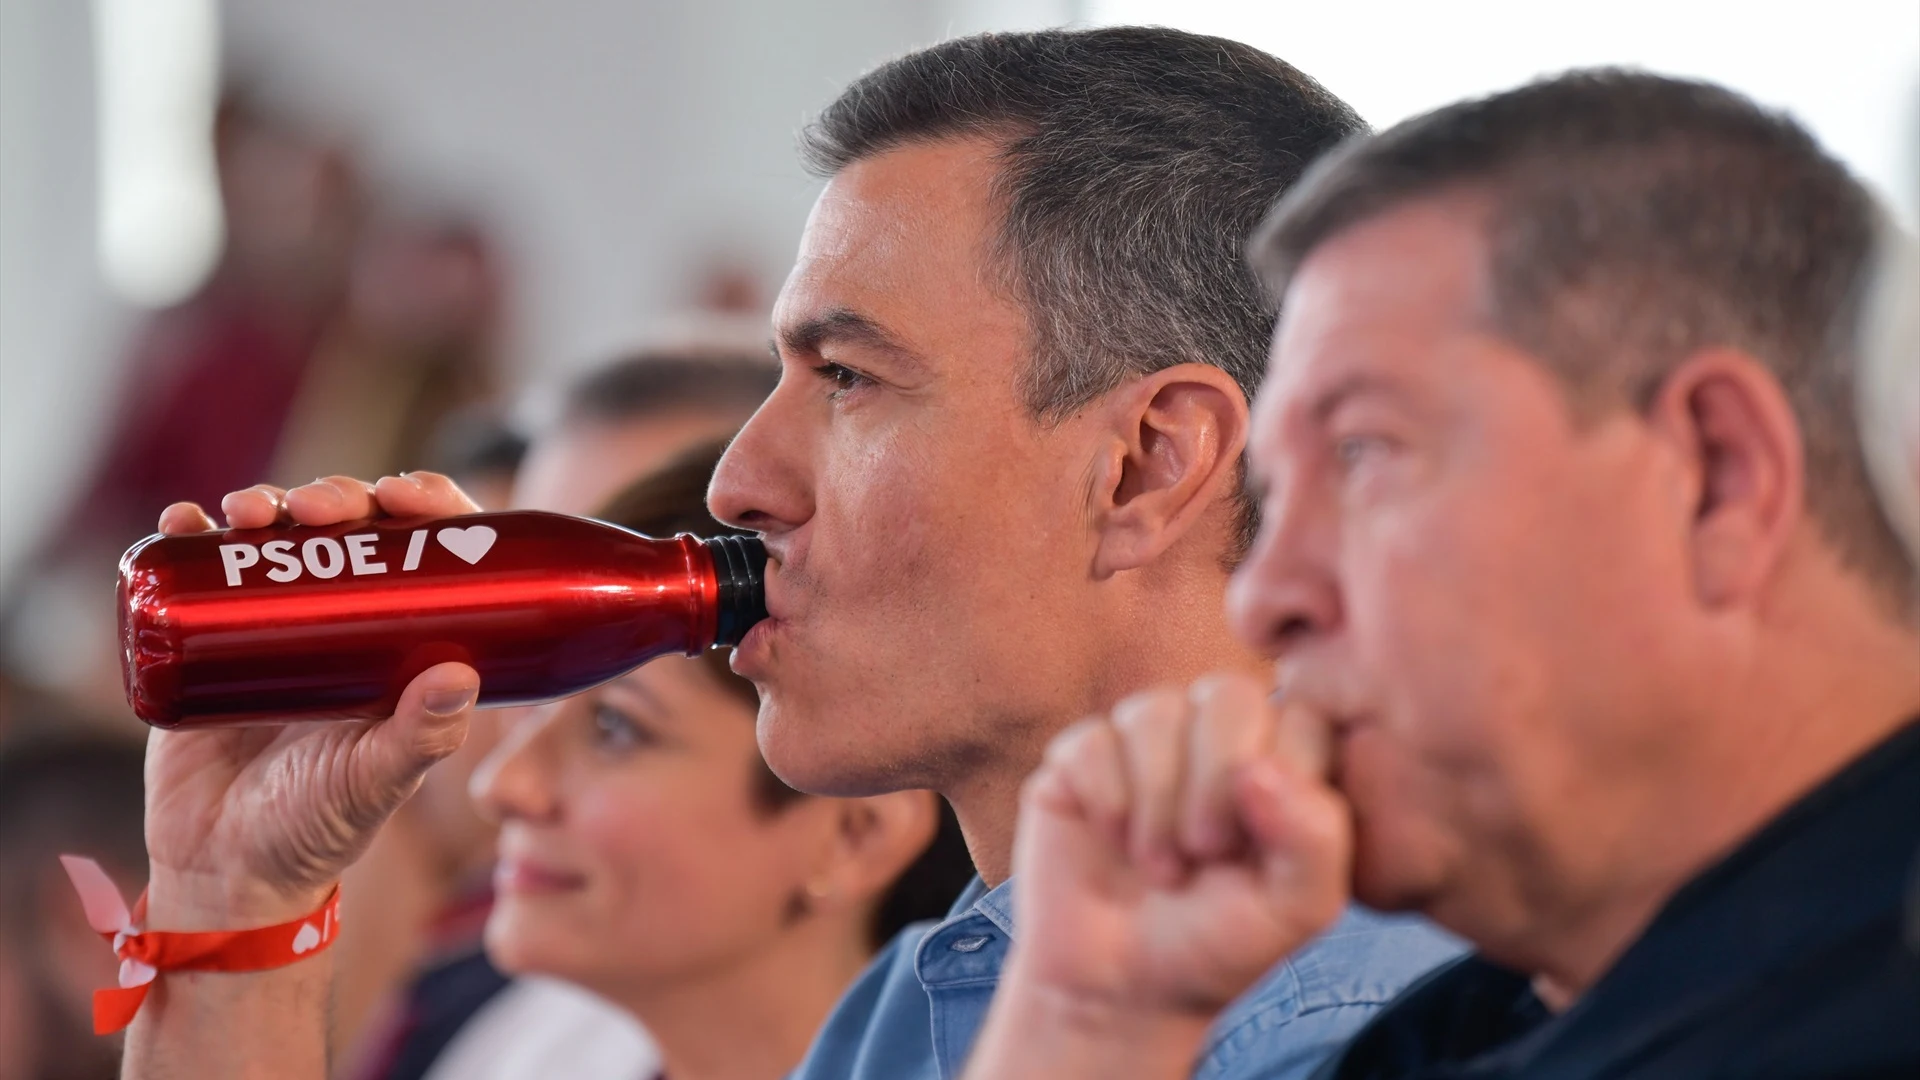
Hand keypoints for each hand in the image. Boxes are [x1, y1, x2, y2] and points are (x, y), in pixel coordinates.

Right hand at [141, 473, 481, 928]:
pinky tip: (184, 522)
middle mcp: (343, 624)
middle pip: (350, 531)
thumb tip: (463, 674)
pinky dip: (189, 537)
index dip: (426, 507)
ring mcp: (273, 628)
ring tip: (249, 511)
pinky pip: (198, 574)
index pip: (427, 552)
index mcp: (402, 644)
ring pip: (278, 539)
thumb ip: (420, 739)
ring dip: (266, 506)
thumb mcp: (375, 782)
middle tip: (318, 507)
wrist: (225, 870)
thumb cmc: (317, 829)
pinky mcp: (207, 642)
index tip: (407, 494)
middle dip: (337, 498)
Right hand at [1005, 672, 1351, 1020]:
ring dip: (1158, 802)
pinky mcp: (1081, 757)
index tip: (1260, 853)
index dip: (1279, 784)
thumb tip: (1260, 766)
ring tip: (1160, 865)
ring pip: (1155, 712)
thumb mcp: (1296, 910)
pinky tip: (1113, 840)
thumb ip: (1317, 839)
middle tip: (1205, 852)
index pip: (1299, 717)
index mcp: (1278, 760)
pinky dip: (1108, 801)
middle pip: (1228, 696)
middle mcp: (1212, 737)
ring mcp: (1145, 742)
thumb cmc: (1218, 943)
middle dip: (1216, 781)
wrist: (1124, 986)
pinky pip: (1093, 741)